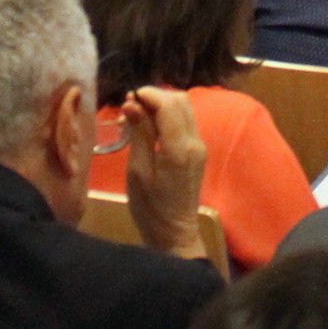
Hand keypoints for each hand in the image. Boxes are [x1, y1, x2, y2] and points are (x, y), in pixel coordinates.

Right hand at [115, 85, 209, 256]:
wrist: (174, 233)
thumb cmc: (150, 207)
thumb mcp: (137, 171)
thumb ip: (138, 134)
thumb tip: (133, 104)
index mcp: (179, 148)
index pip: (168, 105)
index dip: (148, 95)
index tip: (128, 97)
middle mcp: (195, 142)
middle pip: (180, 101)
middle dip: (155, 97)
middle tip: (130, 107)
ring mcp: (199, 146)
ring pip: (185, 109)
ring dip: (162, 105)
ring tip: (137, 115)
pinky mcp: (198, 152)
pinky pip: (185, 122)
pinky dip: (168, 116)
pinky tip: (150, 127)